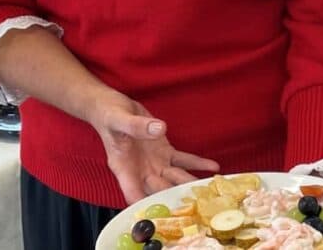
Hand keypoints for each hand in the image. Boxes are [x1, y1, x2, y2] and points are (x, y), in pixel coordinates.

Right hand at [91, 92, 219, 204]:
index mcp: (123, 169)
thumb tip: (159, 129)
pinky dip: (198, 163)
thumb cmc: (109, 117)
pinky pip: (183, 160)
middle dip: (176, 198)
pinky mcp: (165, 151)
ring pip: (175, 177)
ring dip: (191, 183)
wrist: (113, 108)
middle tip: (196, 205)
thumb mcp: (119, 120)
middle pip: (160, 190)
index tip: (163, 213)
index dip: (147, 206)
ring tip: (210, 189)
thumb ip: (137, 126)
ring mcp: (154, 163)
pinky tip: (213, 167)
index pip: (134, 194)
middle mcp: (140, 171)